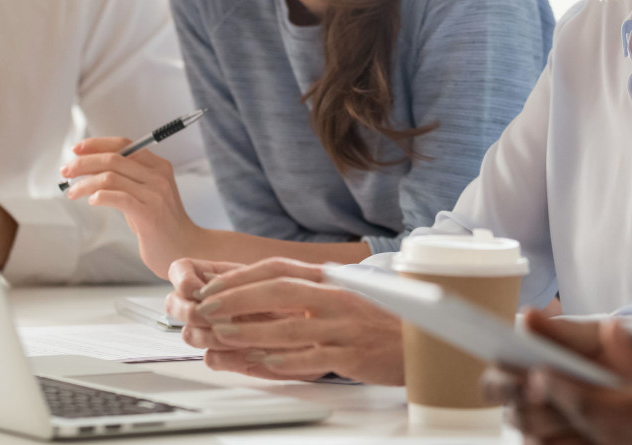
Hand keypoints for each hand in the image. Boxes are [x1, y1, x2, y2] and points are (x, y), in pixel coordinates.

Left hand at [61, 137, 203, 277]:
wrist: (186, 250)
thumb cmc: (161, 224)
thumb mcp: (147, 194)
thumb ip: (127, 179)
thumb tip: (91, 168)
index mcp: (158, 166)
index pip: (124, 144)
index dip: (97, 144)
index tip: (76, 149)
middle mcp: (158, 176)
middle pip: (114, 158)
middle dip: (84, 163)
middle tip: (66, 171)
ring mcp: (155, 194)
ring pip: (111, 177)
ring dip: (85, 183)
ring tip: (72, 192)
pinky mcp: (149, 214)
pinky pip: (118, 198)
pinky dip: (99, 196)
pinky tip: (91, 201)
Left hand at [166, 256, 404, 384]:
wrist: (424, 338)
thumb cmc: (380, 318)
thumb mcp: (344, 295)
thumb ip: (309, 292)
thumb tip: (264, 293)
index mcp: (330, 280)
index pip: (278, 269)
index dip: (242, 275)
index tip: (214, 285)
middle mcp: (335, 297)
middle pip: (277, 291)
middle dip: (237, 298)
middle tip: (207, 307)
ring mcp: (343, 326)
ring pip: (288, 326)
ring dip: (251, 330)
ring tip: (222, 335)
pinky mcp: (352, 355)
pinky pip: (312, 357)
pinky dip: (285, 360)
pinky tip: (263, 362)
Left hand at [503, 311, 631, 444]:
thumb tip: (611, 328)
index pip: (582, 403)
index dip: (547, 384)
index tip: (524, 365)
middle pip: (560, 432)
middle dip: (525, 403)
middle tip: (496, 374)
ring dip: (537, 425)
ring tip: (515, 394)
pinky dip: (560, 443)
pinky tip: (548, 423)